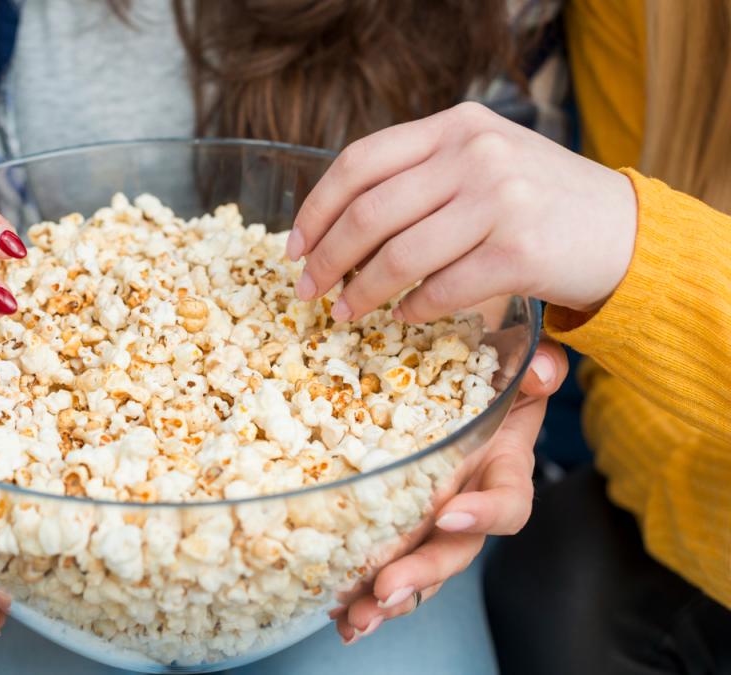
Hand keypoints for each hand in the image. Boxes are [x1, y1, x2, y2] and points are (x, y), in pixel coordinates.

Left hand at [287, 101, 637, 321]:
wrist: (626, 233)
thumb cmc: (539, 204)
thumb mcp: (482, 164)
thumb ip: (421, 176)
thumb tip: (334, 225)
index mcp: (456, 127)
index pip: (360, 161)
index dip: (315, 208)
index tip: (293, 246)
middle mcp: (476, 155)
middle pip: (369, 212)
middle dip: (325, 258)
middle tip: (306, 291)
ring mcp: (500, 201)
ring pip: (399, 256)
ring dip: (360, 293)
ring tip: (344, 312)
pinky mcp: (520, 252)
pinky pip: (441, 290)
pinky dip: (411, 310)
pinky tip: (401, 318)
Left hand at [332, 338, 568, 643]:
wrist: (464, 377)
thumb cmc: (492, 370)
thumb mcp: (518, 359)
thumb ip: (536, 367)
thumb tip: (539, 371)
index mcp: (503, 468)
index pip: (508, 502)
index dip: (484, 513)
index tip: (450, 514)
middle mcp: (470, 503)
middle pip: (454, 551)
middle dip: (420, 573)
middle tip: (386, 589)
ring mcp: (434, 519)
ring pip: (418, 568)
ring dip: (387, 598)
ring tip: (354, 620)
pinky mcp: (399, 523)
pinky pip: (385, 562)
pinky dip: (361, 589)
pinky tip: (336, 612)